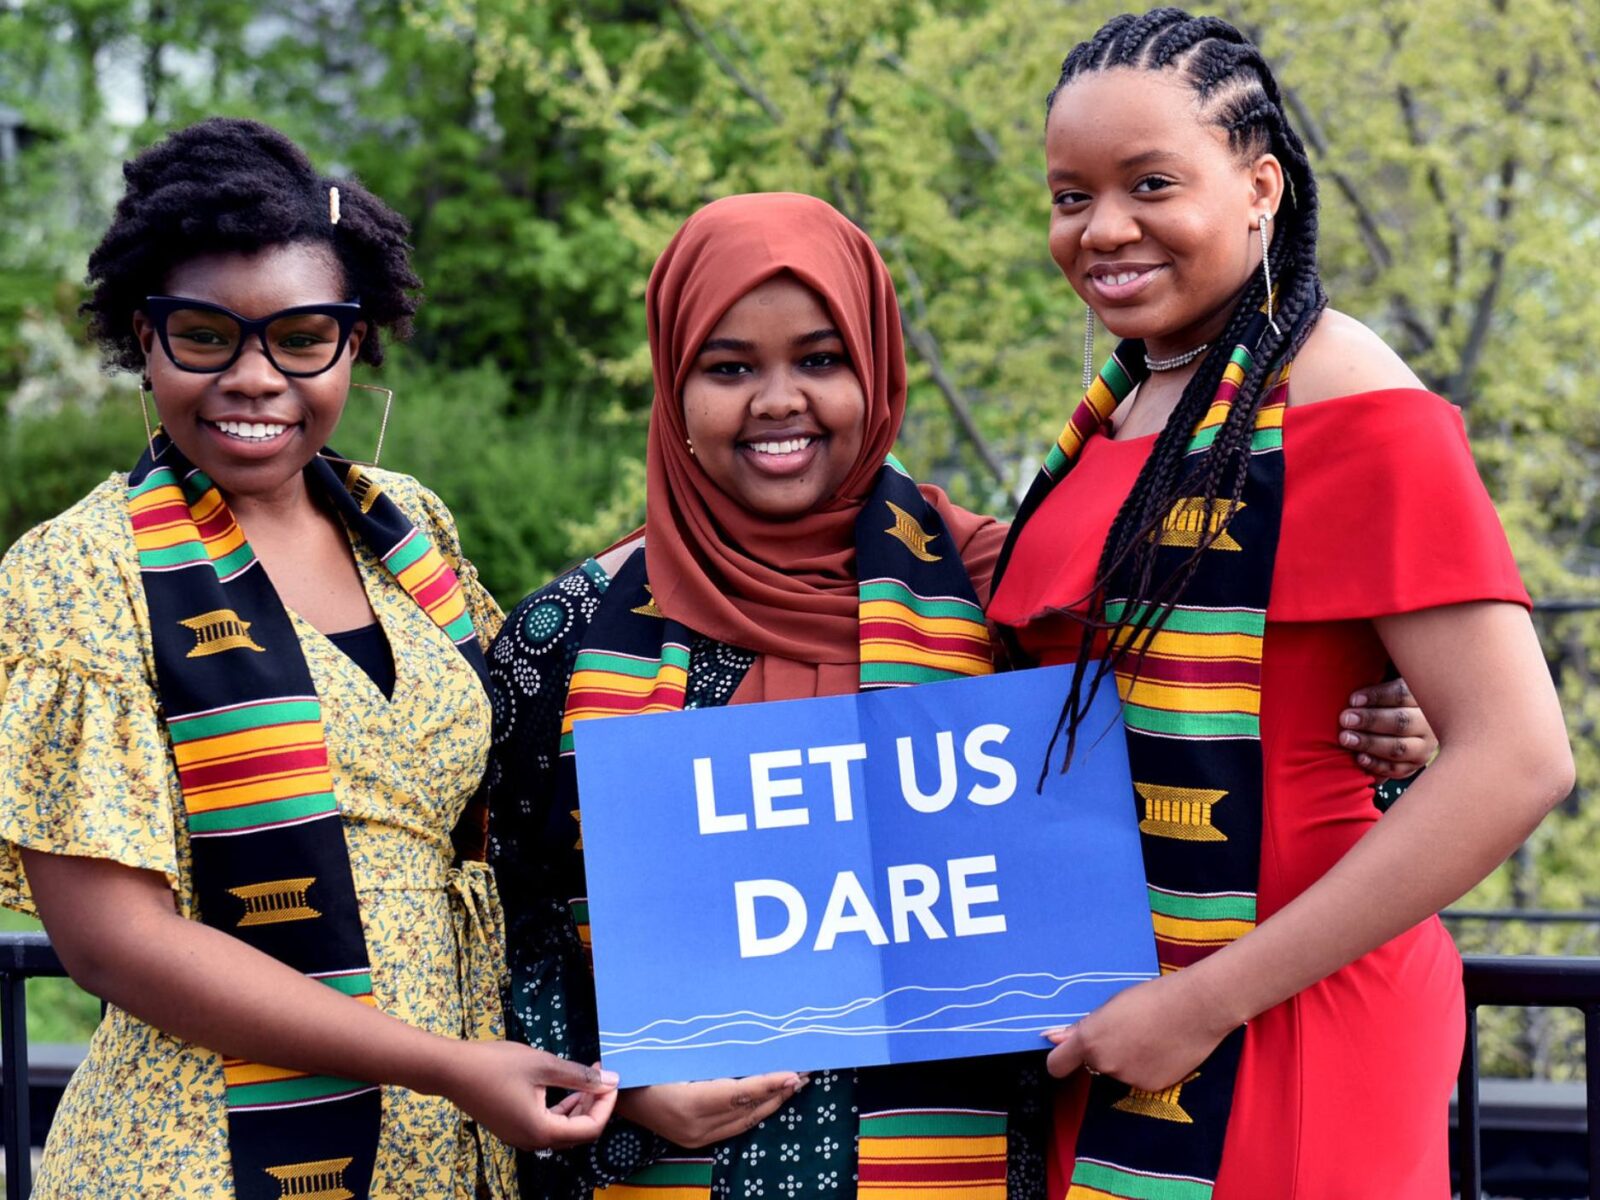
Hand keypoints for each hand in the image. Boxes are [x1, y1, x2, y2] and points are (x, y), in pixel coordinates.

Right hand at [441, 1041, 618, 1150]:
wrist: (451, 1070)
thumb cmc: (497, 1064)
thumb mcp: (544, 1065)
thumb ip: (580, 1076)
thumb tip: (612, 1081)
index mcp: (541, 1131)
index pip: (590, 1128)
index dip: (606, 1105)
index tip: (612, 1078)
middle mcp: (532, 1142)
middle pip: (578, 1133)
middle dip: (594, 1105)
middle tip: (600, 1075)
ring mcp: (520, 1137)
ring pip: (562, 1130)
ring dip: (579, 1108)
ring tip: (586, 1079)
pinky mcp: (511, 1128)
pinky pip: (546, 1126)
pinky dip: (561, 1110)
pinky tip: (565, 1089)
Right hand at [615, 1072, 806, 1147]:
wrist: (615, 1096)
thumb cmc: (642, 1065)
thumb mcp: (673, 1053)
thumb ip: (708, 1055)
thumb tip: (747, 1042)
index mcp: (689, 1103)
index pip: (740, 1094)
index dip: (768, 1084)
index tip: (792, 1073)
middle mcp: (696, 1126)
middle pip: (748, 1110)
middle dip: (778, 1094)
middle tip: (803, 1075)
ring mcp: (696, 1137)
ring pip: (744, 1120)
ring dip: (771, 1103)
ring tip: (793, 1086)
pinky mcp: (696, 1140)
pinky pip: (734, 1125)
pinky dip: (754, 1111)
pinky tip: (768, 1099)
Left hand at [1043, 970, 1237, 1091]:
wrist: (1195, 1008)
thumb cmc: (1151, 997)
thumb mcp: (1110, 1005)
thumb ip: (1081, 1027)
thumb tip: (1051, 1038)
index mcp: (1089, 1039)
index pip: (1056, 1065)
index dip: (1059, 1059)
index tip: (1066, 1054)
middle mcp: (1104, 1064)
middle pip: (1091, 1064)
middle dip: (1102, 1051)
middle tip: (1125, 1029)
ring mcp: (1127, 1078)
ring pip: (1117, 1070)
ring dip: (1125, 1058)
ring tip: (1148, 1035)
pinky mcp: (1150, 1087)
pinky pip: (1138, 1078)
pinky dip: (1145, 1067)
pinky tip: (1161, 1048)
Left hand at [1338, 677, 1436, 778]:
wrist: (1408, 732)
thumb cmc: (1387, 703)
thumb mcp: (1388, 688)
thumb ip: (1376, 684)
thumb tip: (1350, 679)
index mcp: (1422, 697)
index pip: (1403, 694)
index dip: (1378, 696)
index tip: (1353, 699)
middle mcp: (1428, 723)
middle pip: (1401, 721)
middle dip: (1370, 720)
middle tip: (1345, 719)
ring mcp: (1423, 747)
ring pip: (1399, 747)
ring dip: (1370, 743)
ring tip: (1346, 738)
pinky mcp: (1414, 766)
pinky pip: (1397, 769)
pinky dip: (1377, 764)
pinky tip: (1359, 758)